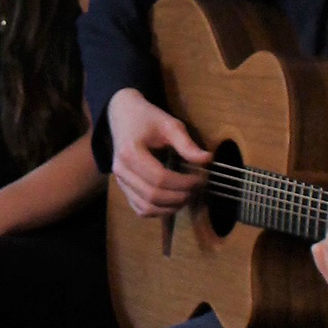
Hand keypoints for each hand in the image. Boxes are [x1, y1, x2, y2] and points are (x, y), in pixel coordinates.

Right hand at [108, 87, 210, 218]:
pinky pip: (139, 209)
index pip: (159, 178)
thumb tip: (207, 160)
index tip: (201, 179)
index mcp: (131, 152)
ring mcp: (119, 181)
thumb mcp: (169, 125)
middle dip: (179, 196)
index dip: (183, 183)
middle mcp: (121, 170)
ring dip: (170, 208)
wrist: (122, 115)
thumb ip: (187, 144)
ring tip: (187, 197)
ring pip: (145, 207)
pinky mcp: (122, 188)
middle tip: (197, 189)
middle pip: (152, 195)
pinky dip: (158, 211)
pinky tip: (173, 202)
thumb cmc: (147, 118)